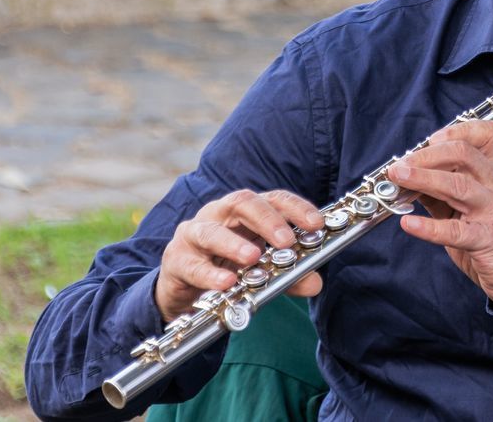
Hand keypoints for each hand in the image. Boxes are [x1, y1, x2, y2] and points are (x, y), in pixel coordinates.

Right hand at [156, 189, 324, 321]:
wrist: (186, 293)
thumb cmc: (228, 270)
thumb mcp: (262, 272)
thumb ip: (288, 276)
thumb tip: (315, 283)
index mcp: (246, 213)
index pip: (273, 199)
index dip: (296, 208)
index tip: (316, 224)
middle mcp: (219, 215)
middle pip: (243, 203)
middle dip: (268, 221)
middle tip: (286, 241)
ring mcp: (194, 234)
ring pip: (211, 231)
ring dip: (234, 244)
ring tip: (253, 257)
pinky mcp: (176, 260)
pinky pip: (192, 265)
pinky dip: (210, 274)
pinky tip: (226, 283)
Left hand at [386, 120, 492, 309]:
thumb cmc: (491, 234)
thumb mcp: (467, 205)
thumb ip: (440, 189)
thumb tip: (405, 177)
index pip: (486, 135)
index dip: (458, 129)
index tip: (430, 139)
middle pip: (464, 154)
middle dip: (428, 155)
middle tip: (400, 165)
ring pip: (459, 186)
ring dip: (424, 179)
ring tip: (398, 179)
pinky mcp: (486, 239)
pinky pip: (456, 231)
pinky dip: (429, 227)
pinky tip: (408, 223)